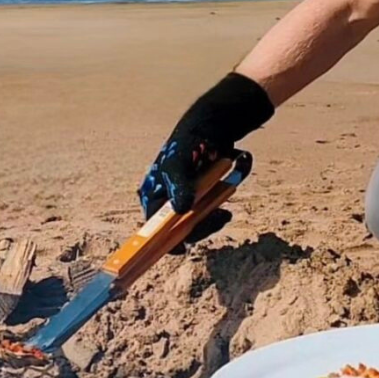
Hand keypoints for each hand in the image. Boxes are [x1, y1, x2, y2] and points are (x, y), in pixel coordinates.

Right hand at [137, 72, 273, 250]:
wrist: (208, 129)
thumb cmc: (185, 145)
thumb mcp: (177, 164)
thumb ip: (179, 185)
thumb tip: (182, 209)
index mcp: (152, 197)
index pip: (153, 229)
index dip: (163, 242)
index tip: (180, 248)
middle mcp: (166, 203)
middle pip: (179, 230)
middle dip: (200, 226)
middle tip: (219, 218)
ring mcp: (185, 203)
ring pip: (196, 224)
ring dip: (211, 221)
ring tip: (224, 214)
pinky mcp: (201, 200)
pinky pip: (208, 214)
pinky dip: (218, 211)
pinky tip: (226, 209)